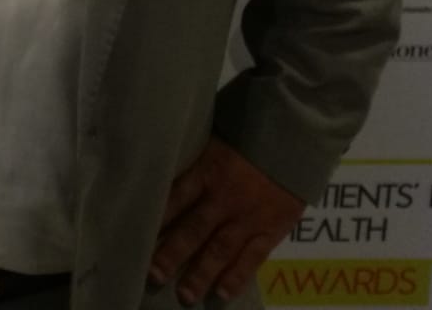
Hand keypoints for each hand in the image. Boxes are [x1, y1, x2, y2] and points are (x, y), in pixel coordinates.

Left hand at [148, 137, 303, 305]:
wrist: (295, 140)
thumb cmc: (247, 137)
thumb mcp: (213, 141)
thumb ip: (193, 161)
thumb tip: (161, 169)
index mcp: (207, 172)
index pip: (176, 198)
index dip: (157, 218)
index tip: (136, 236)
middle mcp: (224, 199)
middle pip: (193, 229)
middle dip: (172, 254)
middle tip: (153, 275)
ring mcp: (248, 217)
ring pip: (220, 249)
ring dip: (201, 274)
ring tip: (185, 296)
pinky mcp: (272, 229)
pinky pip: (253, 257)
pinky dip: (237, 276)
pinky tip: (222, 293)